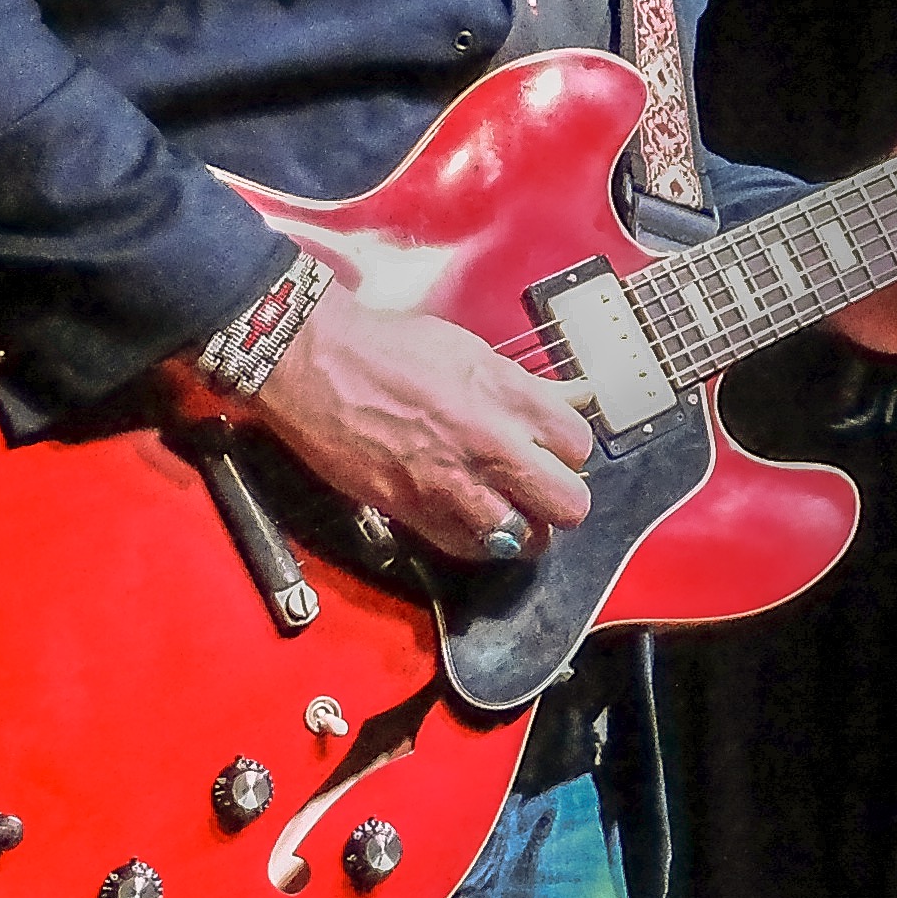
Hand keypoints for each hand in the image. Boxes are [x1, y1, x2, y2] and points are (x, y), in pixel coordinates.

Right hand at [243, 295, 595, 563]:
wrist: (316, 364)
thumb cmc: (388, 349)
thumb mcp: (471, 351)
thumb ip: (525, 385)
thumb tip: (572, 396)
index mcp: (508, 397)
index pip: (580, 444)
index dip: (570, 448)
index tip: (556, 447)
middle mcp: (490, 446)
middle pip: (569, 503)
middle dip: (562, 498)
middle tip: (542, 486)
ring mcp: (454, 485)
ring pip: (527, 539)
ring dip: (527, 529)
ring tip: (512, 511)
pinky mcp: (415, 512)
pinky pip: (472, 548)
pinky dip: (481, 542)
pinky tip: (475, 521)